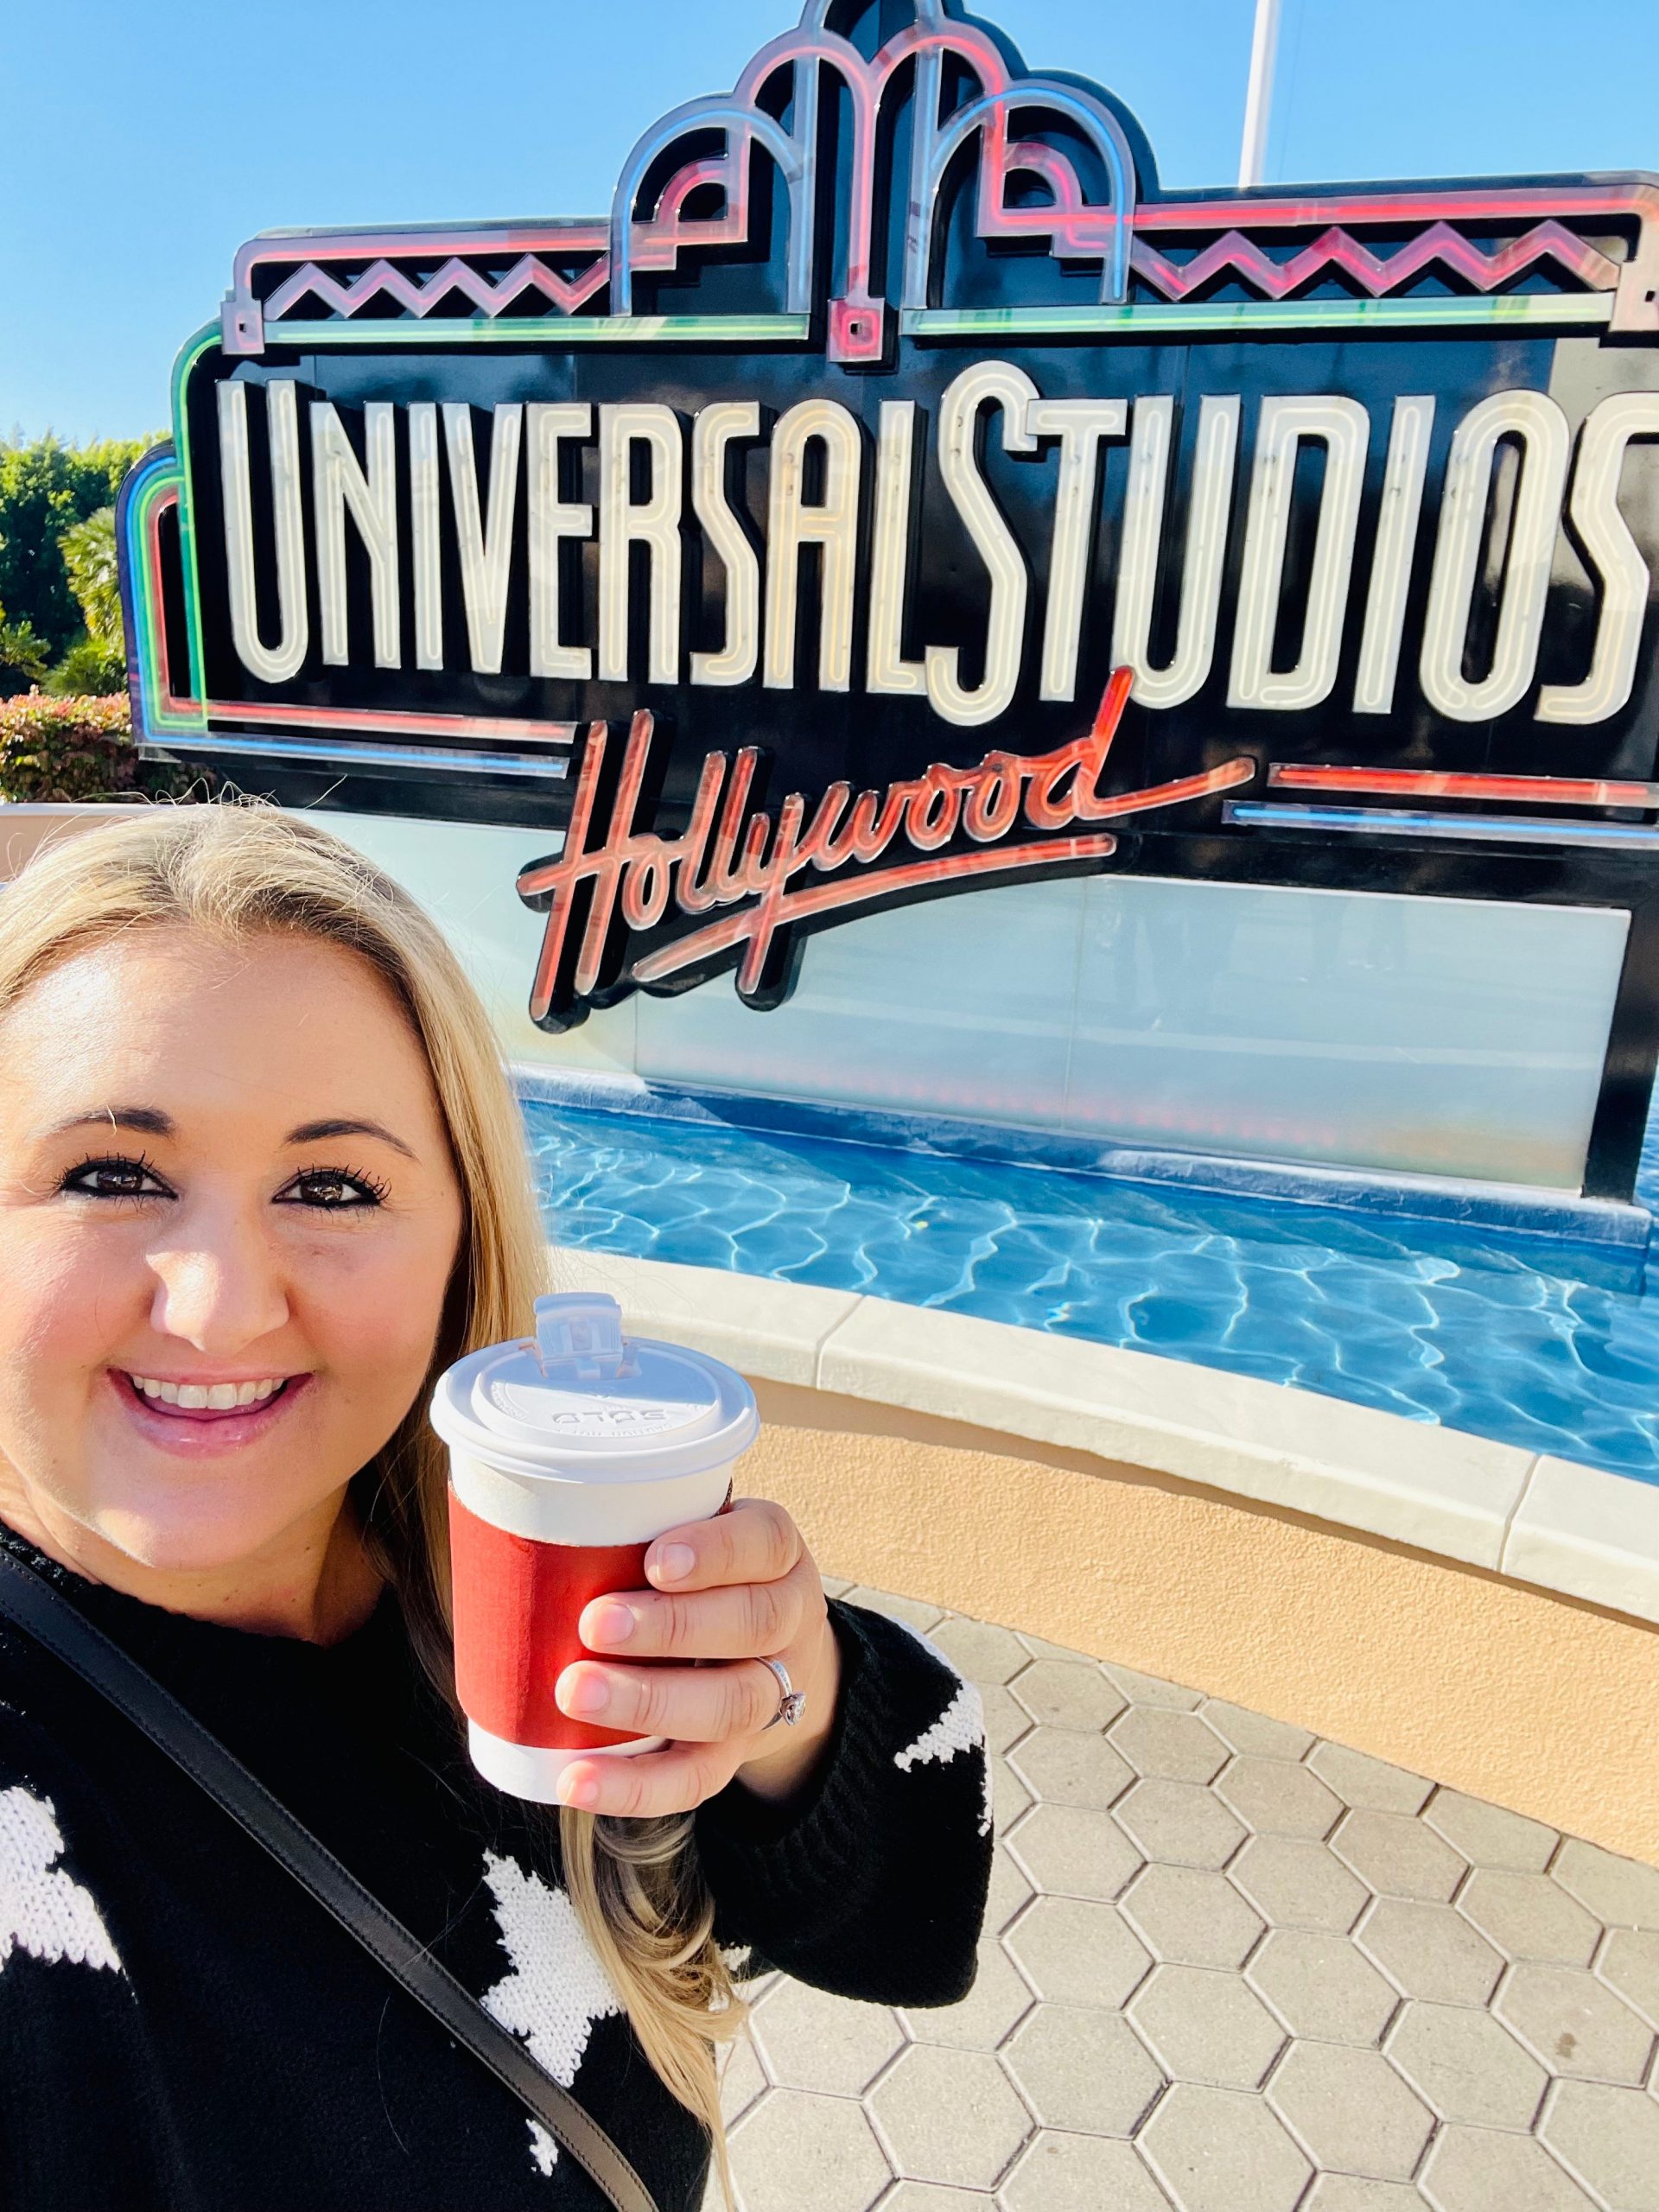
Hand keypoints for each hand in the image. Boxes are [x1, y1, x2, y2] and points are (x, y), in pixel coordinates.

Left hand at [552, 1497, 841, 1817]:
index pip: (765, 1543)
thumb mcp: (697, 1533)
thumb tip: (520, 1519)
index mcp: (776, 1556)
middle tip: (593, 1624)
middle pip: (754, 1623)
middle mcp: (788, 1622)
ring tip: (575, 1692)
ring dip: (650, 1701)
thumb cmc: (703, 1576)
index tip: (654, 1561)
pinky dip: (636, 1787)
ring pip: (733, 1703)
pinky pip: (699, 1779)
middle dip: (673, 1626)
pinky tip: (576, 1781)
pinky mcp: (737, 1754)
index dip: (716, 1553)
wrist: (774, 1657)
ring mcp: (769, 1693)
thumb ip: (637, 1524)